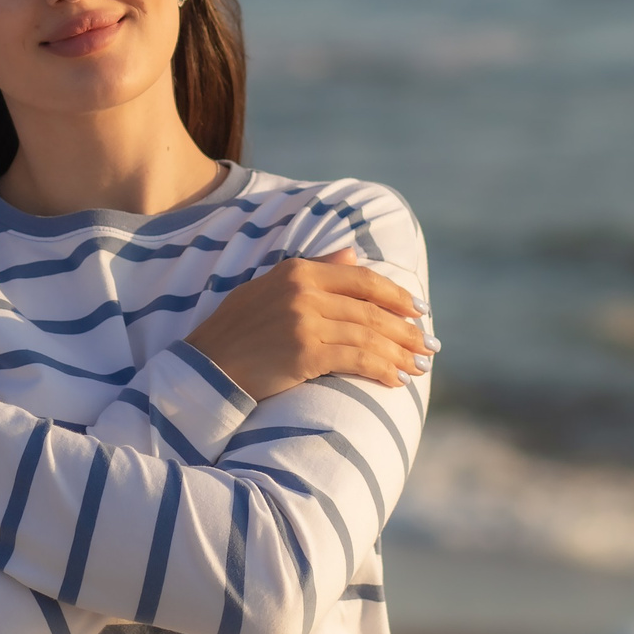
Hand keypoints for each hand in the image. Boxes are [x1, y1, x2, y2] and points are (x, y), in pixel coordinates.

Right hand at [184, 248, 436, 400]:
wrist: (205, 368)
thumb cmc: (236, 332)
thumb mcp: (269, 288)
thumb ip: (314, 269)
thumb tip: (352, 253)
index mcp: (298, 271)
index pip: (362, 279)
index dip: (396, 296)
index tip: (419, 311)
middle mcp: (304, 291)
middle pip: (371, 310)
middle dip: (406, 330)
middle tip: (428, 346)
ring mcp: (305, 322)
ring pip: (369, 335)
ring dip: (400, 353)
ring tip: (418, 367)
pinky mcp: (305, 353)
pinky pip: (356, 360)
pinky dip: (381, 370)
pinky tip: (395, 380)